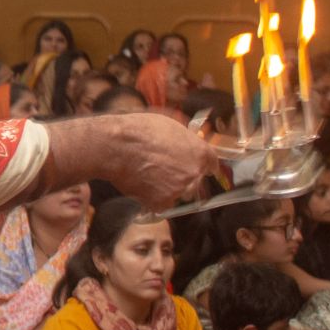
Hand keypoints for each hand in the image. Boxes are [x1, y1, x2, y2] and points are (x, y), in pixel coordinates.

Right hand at [101, 113, 220, 208]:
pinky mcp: (162, 203)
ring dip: (168, 190)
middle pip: (195, 182)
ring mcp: (179, 190)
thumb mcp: (169, 124)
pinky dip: (152, 199)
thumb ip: (184, 138)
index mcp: (200, 152)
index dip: (205, 166)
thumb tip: (187, 143)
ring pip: (177, 194)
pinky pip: (161, 204)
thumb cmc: (139, 130)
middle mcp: (194, 173)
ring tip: (148, 177)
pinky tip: (141, 186)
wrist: (117, 146)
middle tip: (164, 171)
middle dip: (183, 178)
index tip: (202, 168)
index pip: (212, 164)